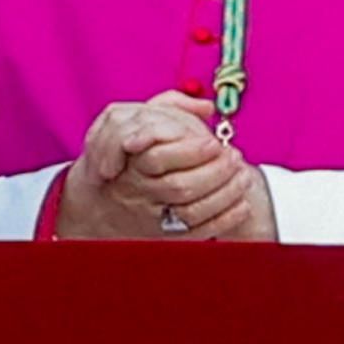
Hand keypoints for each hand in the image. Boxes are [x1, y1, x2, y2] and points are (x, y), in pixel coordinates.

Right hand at [59, 94, 240, 238]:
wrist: (100, 205)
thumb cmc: (126, 157)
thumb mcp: (132, 121)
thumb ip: (170, 105)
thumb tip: (206, 106)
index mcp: (129, 164)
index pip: (158, 159)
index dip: (191, 151)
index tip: (215, 142)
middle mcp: (138, 192)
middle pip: (180, 186)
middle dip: (215, 172)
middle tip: (235, 157)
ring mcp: (152, 217)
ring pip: (192, 210)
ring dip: (225, 193)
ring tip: (242, 175)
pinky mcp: (167, 237)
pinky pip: (199, 232)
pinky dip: (225, 219)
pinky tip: (241, 204)